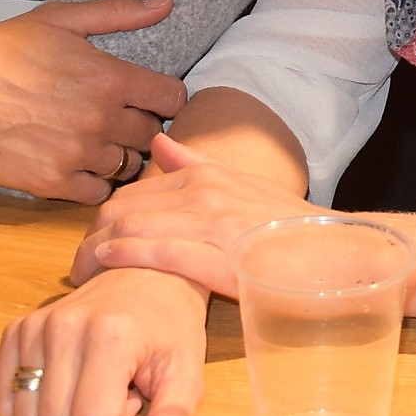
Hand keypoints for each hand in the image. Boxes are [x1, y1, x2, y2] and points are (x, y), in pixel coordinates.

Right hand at [0, 0, 185, 201]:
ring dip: (118, 156)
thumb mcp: (60, 19)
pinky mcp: (51, 183)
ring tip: (93, 142)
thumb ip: (118, 12)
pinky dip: (93, 182)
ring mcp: (76, 154)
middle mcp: (100, 119)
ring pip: (127, 167)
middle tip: (116, 120)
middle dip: (140, 128)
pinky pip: (97, 193)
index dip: (165, 99)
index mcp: (110, 78)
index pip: (173, 99)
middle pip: (152, 136)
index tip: (147, 98)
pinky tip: (76, 164)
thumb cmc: (2, 50)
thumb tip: (167, 3)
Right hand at [0, 265, 209, 415]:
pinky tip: (69, 383)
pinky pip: (4, 405)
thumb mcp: (186, 372)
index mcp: (110, 337)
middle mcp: (63, 328)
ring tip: (96, 387)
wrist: (146, 274)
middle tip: (120, 396)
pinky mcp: (15, 332)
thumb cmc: (170, 327)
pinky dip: (35, 409)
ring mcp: (33, 328)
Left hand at [73, 132, 318, 295]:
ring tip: (80, 274)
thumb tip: (158, 141)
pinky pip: (161, 252)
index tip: (88, 242)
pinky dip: (127, 255)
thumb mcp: (244, 186)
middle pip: (123, 209)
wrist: (341, 254)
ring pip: (134, 228)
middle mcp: (206, 193)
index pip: (133, 192)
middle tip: (74, 264)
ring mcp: (213, 223)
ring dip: (97, 251)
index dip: (103, 217)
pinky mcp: (221, 257)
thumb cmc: (292, 229)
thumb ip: (196, 165)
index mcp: (208, 176)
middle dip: (90, 236)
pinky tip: (106, 262)